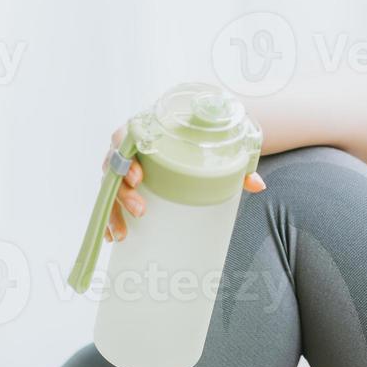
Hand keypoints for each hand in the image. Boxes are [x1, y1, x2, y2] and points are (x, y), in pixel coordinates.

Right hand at [103, 124, 265, 241]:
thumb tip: (257, 185)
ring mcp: (126, 165)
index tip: (140, 176)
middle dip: (122, 190)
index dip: (126, 154)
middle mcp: (132, 146)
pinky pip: (109, 198)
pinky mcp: (125, 182)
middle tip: (141, 209)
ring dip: (114, 209)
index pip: (126, 135)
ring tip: (125, 233)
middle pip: (114, 164)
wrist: (200, 134)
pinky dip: (109, 218)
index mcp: (150, 129)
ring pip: (110, 185)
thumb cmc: (205, 137)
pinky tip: (112, 237)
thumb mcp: (222, 146)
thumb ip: (239, 163)